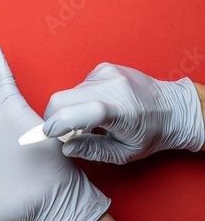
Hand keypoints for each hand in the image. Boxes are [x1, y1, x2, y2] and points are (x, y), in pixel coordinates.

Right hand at [43, 63, 204, 164]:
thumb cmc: (152, 133)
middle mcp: (112, 86)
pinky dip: (79, 99)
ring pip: (68, 92)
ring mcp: (108, 73)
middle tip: (63, 132)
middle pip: (61, 99)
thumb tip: (66, 147)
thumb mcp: (124, 152)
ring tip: (88, 121)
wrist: (174, 108)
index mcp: (119, 111)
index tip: (46, 134)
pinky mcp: (104, 68)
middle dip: (54, 117)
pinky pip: (78, 85)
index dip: (54, 124)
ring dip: (69, 109)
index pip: (75, 113)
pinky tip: (95, 107)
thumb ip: (92, 150)